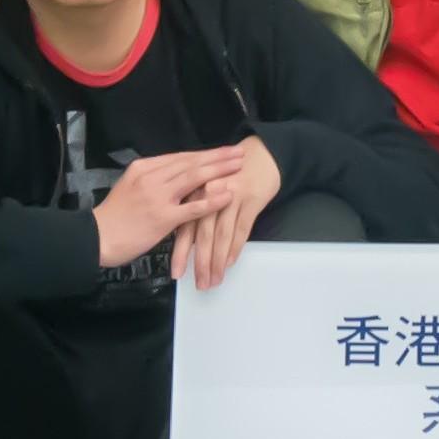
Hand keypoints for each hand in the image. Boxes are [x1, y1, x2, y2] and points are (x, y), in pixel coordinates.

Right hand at [93, 145, 250, 265]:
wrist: (97, 237)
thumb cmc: (114, 216)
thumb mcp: (130, 187)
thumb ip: (152, 180)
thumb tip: (174, 175)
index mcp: (143, 168)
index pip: (180, 157)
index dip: (204, 154)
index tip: (222, 151)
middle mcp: (152, 177)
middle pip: (191, 163)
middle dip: (217, 157)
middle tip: (238, 153)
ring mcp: (158, 197)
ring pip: (194, 178)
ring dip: (219, 171)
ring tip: (238, 167)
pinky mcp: (163, 218)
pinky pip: (193, 207)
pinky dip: (212, 200)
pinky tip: (228, 196)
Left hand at [169, 135, 287, 288]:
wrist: (262, 154)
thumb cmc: (232, 172)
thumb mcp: (208, 186)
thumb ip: (196, 209)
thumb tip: (187, 242)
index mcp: (196, 190)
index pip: (184, 227)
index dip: (180, 253)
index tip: (177, 273)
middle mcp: (210, 194)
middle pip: (202, 234)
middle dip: (199, 263)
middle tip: (198, 283)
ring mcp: (231, 197)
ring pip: (221, 236)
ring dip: (217, 261)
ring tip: (215, 279)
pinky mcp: (250, 200)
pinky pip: (241, 229)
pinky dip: (235, 248)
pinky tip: (230, 263)